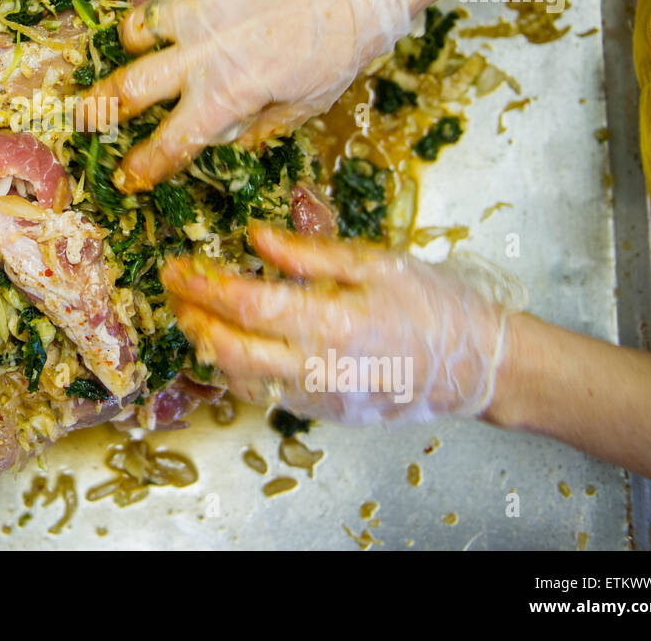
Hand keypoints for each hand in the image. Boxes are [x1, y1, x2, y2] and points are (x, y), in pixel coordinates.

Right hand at [87, 0, 409, 191]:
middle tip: (86, 115)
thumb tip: (229, 140)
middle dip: (103, 106)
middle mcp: (205, 53)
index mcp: (230, 94)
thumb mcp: (306, 105)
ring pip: (140, 26)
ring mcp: (202, 7)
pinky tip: (191, 6)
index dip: (145, 164)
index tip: (128, 177)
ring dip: (133, 41)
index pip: (174, 140)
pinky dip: (175, 0)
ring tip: (133, 45)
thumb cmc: (339, 50)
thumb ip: (261, 127)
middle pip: (134, 85)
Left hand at [161, 223, 519, 424]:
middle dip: (191, 318)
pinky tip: (228, 344)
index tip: (176, 266)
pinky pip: (264, 394)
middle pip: (228, 350)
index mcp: (332, 322)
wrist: (477, 366)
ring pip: (239, 380)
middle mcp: (317, 367)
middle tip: (173, 291)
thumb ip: (310, 253)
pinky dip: (236, 370)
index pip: (245, 305)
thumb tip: (255, 237)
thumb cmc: (435, 304)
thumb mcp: (376, 263)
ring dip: (206, 347)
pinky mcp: (321, 412)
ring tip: (191, 315)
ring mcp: (317, 396)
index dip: (202, 285)